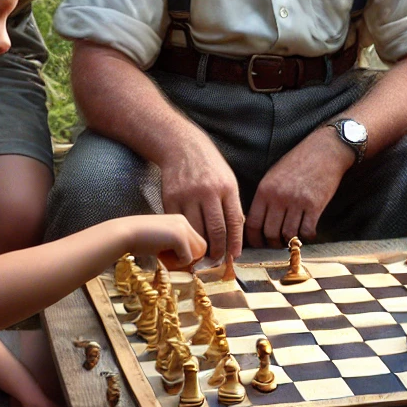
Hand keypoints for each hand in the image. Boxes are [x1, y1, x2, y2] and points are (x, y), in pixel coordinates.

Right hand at [121, 212, 208, 268]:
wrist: (124, 233)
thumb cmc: (139, 239)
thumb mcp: (162, 240)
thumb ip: (177, 245)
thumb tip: (190, 261)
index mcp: (180, 220)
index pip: (197, 242)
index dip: (187, 255)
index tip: (171, 258)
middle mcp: (184, 221)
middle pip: (202, 248)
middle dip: (188, 259)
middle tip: (169, 260)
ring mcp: (182, 227)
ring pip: (198, 253)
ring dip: (183, 261)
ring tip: (165, 257)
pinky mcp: (179, 236)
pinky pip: (187, 258)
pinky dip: (175, 263)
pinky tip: (160, 255)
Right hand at [157, 136, 243, 260]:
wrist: (181, 146)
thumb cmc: (209, 166)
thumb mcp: (227, 179)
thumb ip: (232, 204)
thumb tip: (235, 234)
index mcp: (227, 187)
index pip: (234, 222)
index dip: (235, 243)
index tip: (234, 256)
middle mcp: (208, 191)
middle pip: (215, 230)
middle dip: (217, 250)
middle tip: (217, 260)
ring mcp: (188, 195)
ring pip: (196, 230)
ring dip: (200, 246)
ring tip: (203, 254)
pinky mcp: (171, 198)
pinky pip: (179, 224)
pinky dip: (183, 236)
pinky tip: (186, 242)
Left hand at [245, 129, 352, 246]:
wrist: (324, 150)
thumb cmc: (297, 162)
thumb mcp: (273, 175)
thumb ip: (264, 197)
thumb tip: (257, 222)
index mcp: (265, 190)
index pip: (253, 223)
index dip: (254, 239)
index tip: (259, 244)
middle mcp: (279, 197)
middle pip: (270, 233)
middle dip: (273, 244)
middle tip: (277, 244)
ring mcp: (297, 202)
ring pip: (288, 235)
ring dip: (290, 241)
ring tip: (292, 238)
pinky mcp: (315, 205)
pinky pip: (307, 231)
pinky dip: (306, 236)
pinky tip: (307, 231)